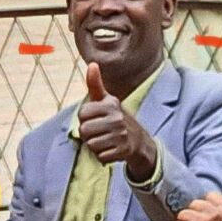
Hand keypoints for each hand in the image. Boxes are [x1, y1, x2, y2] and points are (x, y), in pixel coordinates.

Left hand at [77, 64, 158, 181]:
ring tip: (106, 140)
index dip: (85, 119)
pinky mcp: (123, 150)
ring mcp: (121, 135)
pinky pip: (100, 156)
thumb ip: (95, 84)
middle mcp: (117, 118)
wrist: (139, 141)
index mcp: (111, 104)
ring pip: (91, 145)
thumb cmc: (116, 118)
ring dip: (96, 146)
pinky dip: (103, 156)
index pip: (82, 114)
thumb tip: (91, 64)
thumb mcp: (107, 100)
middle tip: (100, 132)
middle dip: (89, 134)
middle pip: (84, 130)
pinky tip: (112, 149)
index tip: (95, 119)